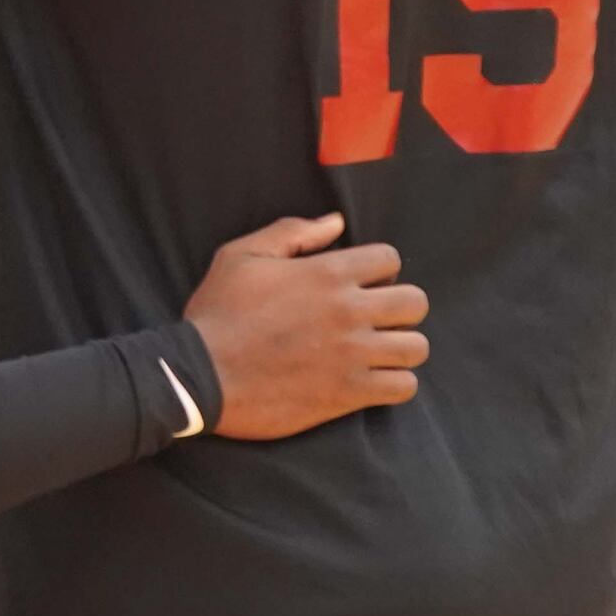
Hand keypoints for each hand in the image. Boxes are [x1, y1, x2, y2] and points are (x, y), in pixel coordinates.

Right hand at [180, 214, 426, 439]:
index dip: (379, 269)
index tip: (361, 284)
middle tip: (376, 319)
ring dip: (401, 347)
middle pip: (415, 303)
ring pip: (416, 348)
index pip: (391, 259)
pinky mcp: (348, 393)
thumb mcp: (241, 256)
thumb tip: (336, 223)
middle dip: (401, 307)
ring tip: (379, 351)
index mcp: (328, 273)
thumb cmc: (217, 313)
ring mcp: (352, 354)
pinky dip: (395, 383)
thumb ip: (293, 233)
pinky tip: (373, 380)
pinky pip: (404, 387)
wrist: (199, 376)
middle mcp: (349, 312)